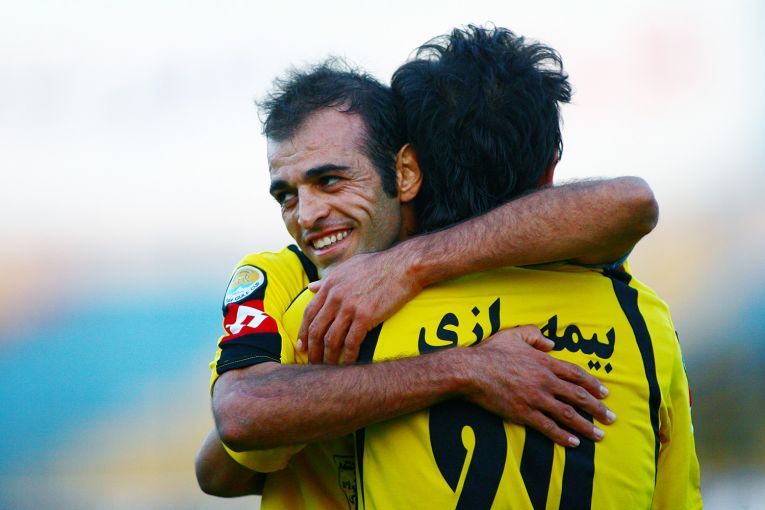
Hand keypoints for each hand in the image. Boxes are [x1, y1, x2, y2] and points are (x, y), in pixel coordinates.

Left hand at [298, 250, 421, 363]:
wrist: (404, 266)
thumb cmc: (379, 265)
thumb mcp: (348, 267)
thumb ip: (328, 279)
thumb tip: (311, 287)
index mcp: (330, 284)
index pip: (309, 313)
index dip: (303, 332)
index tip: (302, 346)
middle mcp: (335, 296)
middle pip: (316, 329)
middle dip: (312, 349)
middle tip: (312, 362)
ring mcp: (350, 307)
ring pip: (331, 339)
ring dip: (328, 357)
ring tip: (328, 368)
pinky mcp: (366, 317)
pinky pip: (352, 342)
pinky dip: (348, 356)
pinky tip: (348, 363)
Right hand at [466, 325, 614, 446]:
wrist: (471, 371)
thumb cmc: (491, 351)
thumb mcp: (514, 334)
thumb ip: (535, 335)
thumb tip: (551, 343)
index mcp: (545, 362)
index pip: (577, 375)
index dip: (593, 384)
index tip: (605, 393)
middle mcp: (545, 381)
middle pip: (579, 397)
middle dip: (598, 409)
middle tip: (611, 418)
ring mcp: (536, 398)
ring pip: (568, 415)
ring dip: (586, 426)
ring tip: (599, 435)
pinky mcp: (524, 413)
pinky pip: (548, 427)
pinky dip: (563, 436)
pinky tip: (574, 443)